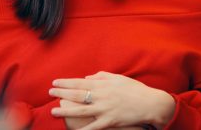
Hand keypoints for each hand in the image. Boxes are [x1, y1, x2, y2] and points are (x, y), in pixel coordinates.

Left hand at [50, 71, 174, 129]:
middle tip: (49, 92)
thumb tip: (87, 78)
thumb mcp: (118, 78)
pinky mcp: (110, 121)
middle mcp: (101, 96)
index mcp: (102, 85)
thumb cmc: (134, 89)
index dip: (65, 83)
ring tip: (53, 111)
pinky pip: (93, 127)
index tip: (54, 82)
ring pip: (81, 110)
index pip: (79, 83)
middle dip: (62, 94)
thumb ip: (101, 76)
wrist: (150, 103)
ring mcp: (105, 109)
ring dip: (65, 110)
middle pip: (77, 95)